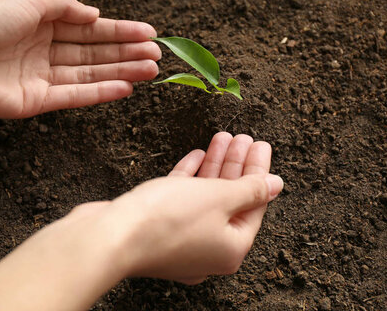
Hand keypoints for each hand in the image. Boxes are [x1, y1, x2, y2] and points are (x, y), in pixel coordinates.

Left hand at [0, 0, 159, 117]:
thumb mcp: (30, 1)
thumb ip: (65, 7)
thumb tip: (94, 14)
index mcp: (42, 25)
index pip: (90, 29)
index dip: (120, 31)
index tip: (148, 34)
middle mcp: (44, 51)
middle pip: (94, 53)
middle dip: (126, 53)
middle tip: (157, 56)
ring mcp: (42, 78)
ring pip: (90, 74)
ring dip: (121, 72)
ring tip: (150, 71)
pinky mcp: (36, 101)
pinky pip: (75, 96)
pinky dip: (100, 93)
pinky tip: (125, 89)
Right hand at [109, 132, 281, 283]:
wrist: (110, 236)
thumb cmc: (166, 221)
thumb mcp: (219, 198)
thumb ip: (250, 189)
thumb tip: (276, 185)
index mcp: (231, 249)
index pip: (255, 204)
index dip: (258, 171)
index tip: (260, 145)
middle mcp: (209, 249)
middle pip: (231, 200)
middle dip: (236, 165)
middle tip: (242, 138)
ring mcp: (182, 240)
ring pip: (206, 198)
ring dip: (215, 166)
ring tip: (222, 138)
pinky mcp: (158, 229)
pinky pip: (182, 200)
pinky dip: (191, 177)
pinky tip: (197, 155)